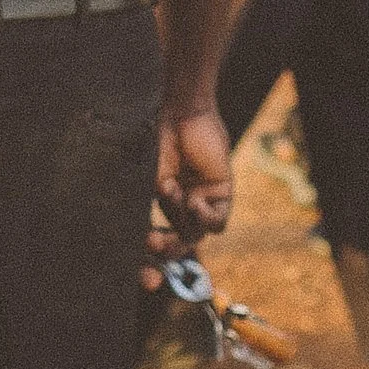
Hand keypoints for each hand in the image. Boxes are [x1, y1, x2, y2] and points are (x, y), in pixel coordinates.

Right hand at [154, 104, 233, 246]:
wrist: (179, 114)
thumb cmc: (160, 142)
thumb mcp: (152, 180)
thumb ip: (156, 209)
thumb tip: (152, 239)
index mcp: (166, 203)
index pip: (161, 236)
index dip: (154, 251)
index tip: (146, 254)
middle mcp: (185, 204)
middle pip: (181, 242)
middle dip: (170, 249)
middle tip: (157, 245)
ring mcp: (204, 199)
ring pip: (198, 233)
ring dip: (185, 222)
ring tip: (177, 197)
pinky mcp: (222, 192)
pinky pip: (218, 222)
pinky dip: (205, 218)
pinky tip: (194, 201)